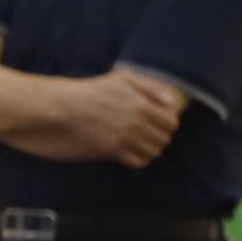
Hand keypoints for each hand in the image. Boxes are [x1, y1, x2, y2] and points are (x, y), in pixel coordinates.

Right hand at [72, 69, 188, 168]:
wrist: (69, 106)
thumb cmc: (96, 90)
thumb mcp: (124, 78)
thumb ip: (151, 87)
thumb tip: (172, 102)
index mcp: (142, 106)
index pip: (172, 122)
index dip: (169, 121)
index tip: (160, 120)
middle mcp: (137, 124)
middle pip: (164, 139)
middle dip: (161, 135)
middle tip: (152, 131)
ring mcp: (126, 139)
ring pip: (154, 152)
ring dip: (152, 147)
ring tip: (143, 140)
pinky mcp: (114, 150)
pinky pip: (139, 162)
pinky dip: (141, 158)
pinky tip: (134, 150)